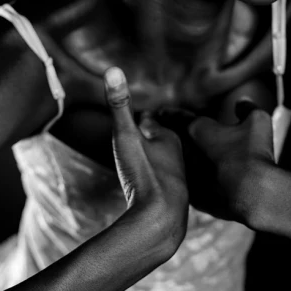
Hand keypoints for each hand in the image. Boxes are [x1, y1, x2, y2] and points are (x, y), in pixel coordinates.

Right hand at [104, 67, 188, 256]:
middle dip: (142, 142)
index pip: (147, 122)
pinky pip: (156, 189)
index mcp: (171, 138)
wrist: (160, 222)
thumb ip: (119, 105)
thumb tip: (112, 68)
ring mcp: (177, 181)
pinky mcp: (172, 203)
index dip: (134, 122)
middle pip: (154, 144)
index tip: (126, 121)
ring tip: (135, 169)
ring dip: (145, 165)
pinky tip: (142, 197)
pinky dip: (147, 187)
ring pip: (157, 166)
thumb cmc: (144, 175)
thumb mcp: (126, 137)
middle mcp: (179, 158)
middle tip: (131, 144)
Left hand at [158, 100, 274, 223]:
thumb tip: (242, 102)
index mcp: (197, 129)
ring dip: (173, 161)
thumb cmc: (254, 154)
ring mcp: (188, 176)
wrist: (254, 194)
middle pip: (170, 141)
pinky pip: (187, 187)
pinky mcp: (195, 198)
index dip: (169, 114)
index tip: (161, 112)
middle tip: (159, 133)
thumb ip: (247, 108)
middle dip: (165, 136)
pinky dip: (187, 183)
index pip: (177, 117)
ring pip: (175, 166)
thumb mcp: (258, 121)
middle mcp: (186, 152)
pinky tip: (190, 184)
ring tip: (175, 159)